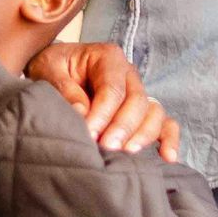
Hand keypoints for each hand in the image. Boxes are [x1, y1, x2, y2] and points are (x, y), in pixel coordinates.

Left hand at [25, 40, 180, 160]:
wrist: (56, 71)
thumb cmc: (53, 69)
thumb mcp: (48, 70)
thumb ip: (63, 89)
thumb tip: (82, 112)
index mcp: (108, 58)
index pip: (112, 89)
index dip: (103, 114)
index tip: (89, 135)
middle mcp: (129, 74)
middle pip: (136, 102)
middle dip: (122, 128)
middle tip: (106, 148)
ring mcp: (139, 93)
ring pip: (153, 113)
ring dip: (143, 136)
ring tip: (127, 155)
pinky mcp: (143, 112)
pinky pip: (165, 123)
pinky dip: (169, 139)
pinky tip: (167, 158)